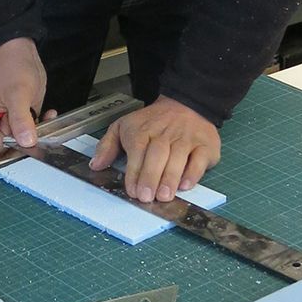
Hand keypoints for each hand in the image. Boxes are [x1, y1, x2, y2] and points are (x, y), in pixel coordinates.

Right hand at [0, 38, 51, 158]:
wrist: (22, 51)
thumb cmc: (12, 67)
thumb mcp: (17, 94)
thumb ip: (20, 119)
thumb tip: (26, 142)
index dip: (9, 152)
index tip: (27, 148)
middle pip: (9, 147)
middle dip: (26, 143)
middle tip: (41, 137)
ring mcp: (9, 120)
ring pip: (23, 140)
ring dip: (37, 134)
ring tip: (45, 120)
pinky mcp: (23, 115)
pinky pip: (32, 129)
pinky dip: (42, 125)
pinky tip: (48, 113)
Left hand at [91, 97, 220, 202]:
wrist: (187, 104)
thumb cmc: (152, 122)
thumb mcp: (124, 126)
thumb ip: (108, 146)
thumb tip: (95, 165)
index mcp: (143, 130)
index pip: (138, 150)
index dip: (135, 171)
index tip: (132, 190)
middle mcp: (166, 133)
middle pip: (158, 154)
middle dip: (151, 177)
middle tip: (147, 197)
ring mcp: (187, 138)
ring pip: (178, 157)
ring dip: (170, 178)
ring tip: (164, 195)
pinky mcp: (205, 145)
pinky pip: (200, 159)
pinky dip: (193, 173)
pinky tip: (185, 185)